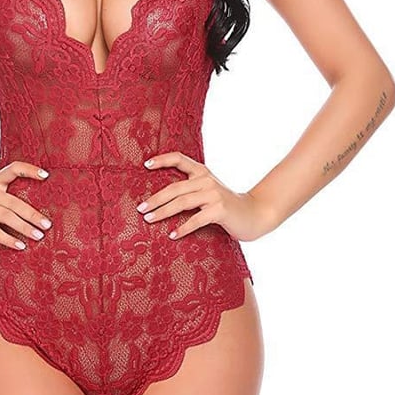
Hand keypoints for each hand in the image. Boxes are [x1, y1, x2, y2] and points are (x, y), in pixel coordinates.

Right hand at [0, 161, 52, 247]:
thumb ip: (5, 199)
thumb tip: (37, 213)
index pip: (13, 169)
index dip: (29, 170)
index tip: (46, 176)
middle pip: (14, 201)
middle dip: (33, 214)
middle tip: (47, 224)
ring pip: (6, 216)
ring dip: (25, 227)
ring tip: (39, 236)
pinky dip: (9, 239)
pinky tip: (20, 246)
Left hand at [137, 151, 277, 241]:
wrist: (254, 215)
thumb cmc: (225, 206)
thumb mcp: (208, 190)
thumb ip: (190, 188)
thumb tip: (159, 197)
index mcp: (202, 172)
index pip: (180, 159)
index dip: (162, 160)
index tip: (145, 165)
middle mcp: (207, 180)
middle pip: (175, 187)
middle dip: (155, 198)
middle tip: (140, 208)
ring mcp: (214, 194)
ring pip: (182, 202)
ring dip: (163, 212)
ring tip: (149, 219)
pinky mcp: (220, 210)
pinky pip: (196, 219)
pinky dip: (183, 228)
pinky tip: (172, 235)